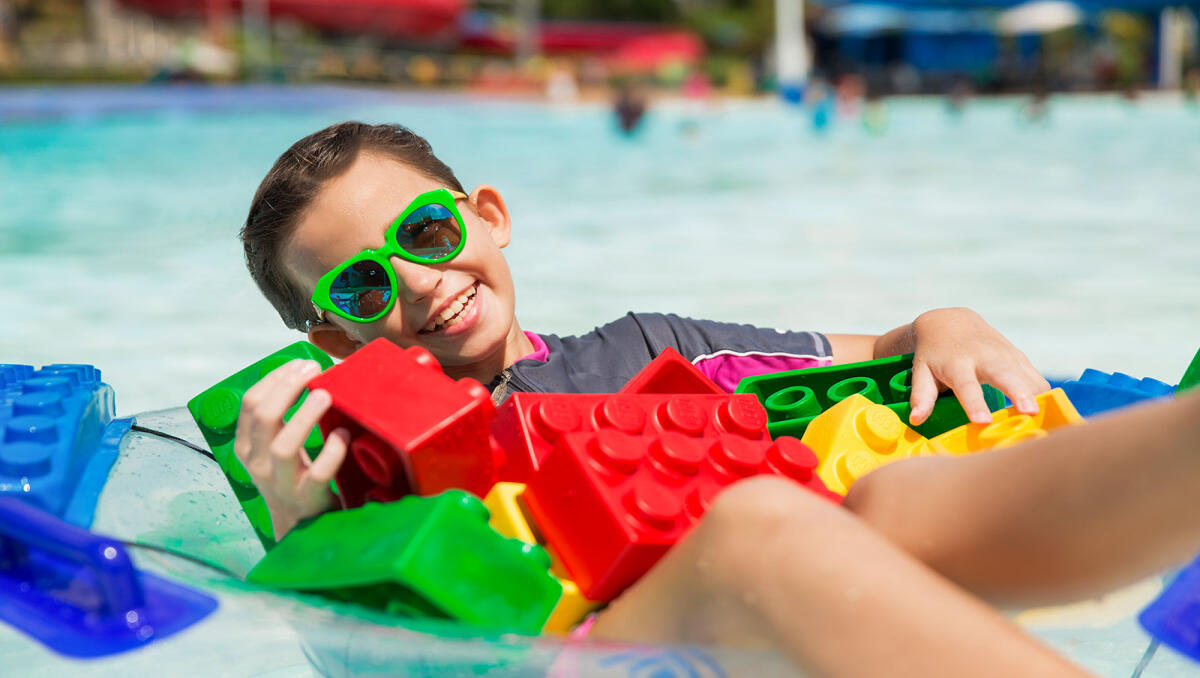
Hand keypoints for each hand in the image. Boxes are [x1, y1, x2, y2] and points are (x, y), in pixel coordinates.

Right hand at [233, 359, 349, 538]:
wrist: (301, 527)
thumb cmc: (294, 476)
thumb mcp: (277, 447)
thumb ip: (283, 417)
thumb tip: (305, 372)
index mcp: (247, 447)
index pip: (251, 404)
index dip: (276, 378)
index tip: (300, 364)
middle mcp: (257, 465)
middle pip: (263, 418)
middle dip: (288, 387)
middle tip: (313, 370)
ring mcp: (281, 483)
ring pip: (284, 446)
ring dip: (305, 416)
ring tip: (325, 395)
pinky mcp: (307, 499)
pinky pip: (318, 474)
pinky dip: (332, 452)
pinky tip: (343, 435)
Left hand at [907, 308, 1049, 425]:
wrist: (949, 322)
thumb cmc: (933, 355)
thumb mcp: (921, 371)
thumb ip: (921, 396)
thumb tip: (916, 420)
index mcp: (957, 364)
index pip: (966, 385)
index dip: (974, 403)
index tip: (982, 421)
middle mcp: (984, 357)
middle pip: (1004, 375)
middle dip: (1018, 393)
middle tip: (1030, 412)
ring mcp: (1004, 355)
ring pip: (1026, 375)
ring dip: (1038, 395)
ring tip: (1050, 416)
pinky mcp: (1018, 357)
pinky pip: (1035, 376)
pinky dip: (1044, 392)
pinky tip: (1053, 409)